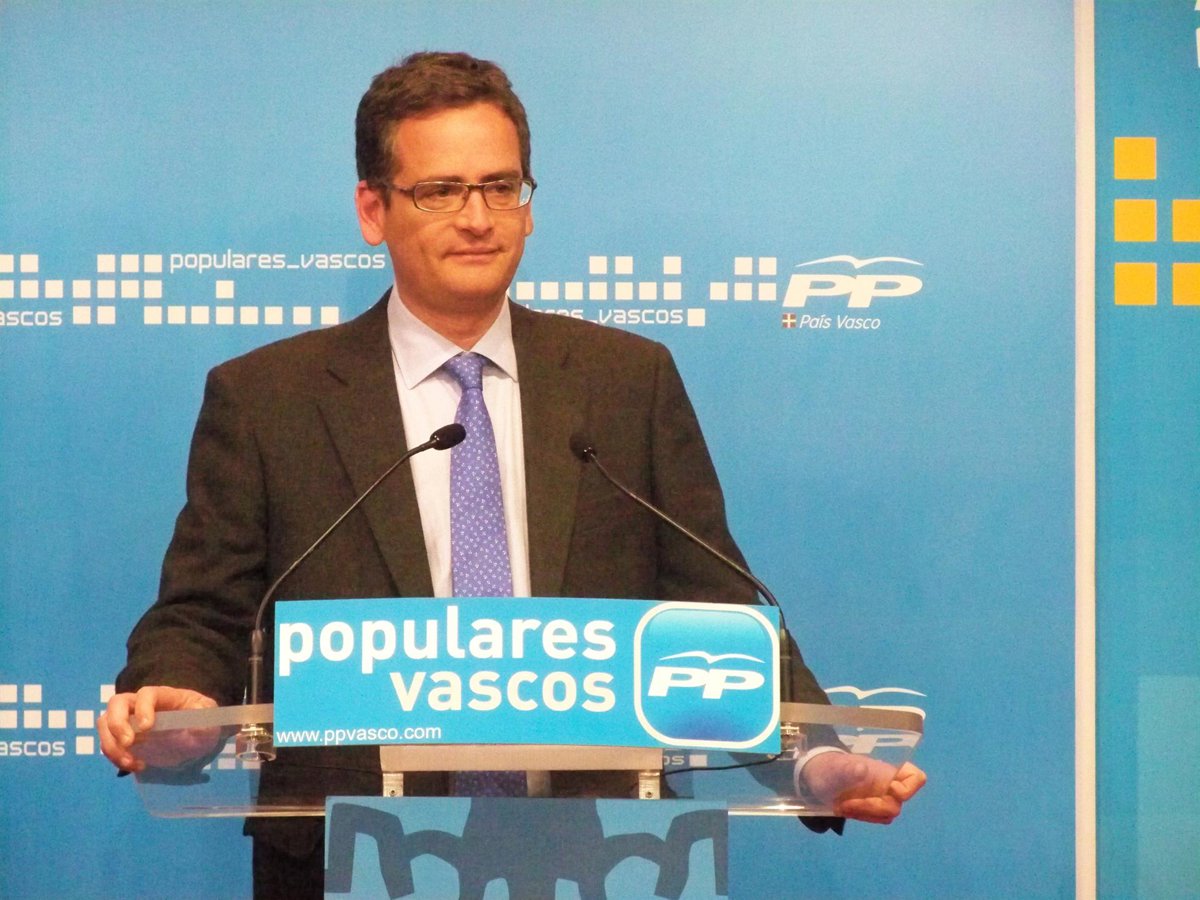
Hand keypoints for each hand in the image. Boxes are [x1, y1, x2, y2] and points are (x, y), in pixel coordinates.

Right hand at [98, 686, 217, 772]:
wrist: (196, 732)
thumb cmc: (202, 719)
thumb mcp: (210, 719)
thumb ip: (206, 722)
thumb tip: (198, 729)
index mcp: (164, 695)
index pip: (146, 693)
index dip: (142, 707)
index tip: (147, 727)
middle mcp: (141, 703)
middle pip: (117, 703)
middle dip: (117, 723)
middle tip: (128, 743)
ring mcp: (129, 719)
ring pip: (105, 722)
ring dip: (111, 744)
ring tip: (130, 762)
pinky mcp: (124, 736)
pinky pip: (109, 743)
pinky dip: (115, 757)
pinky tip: (135, 766)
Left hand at [799, 754, 925, 824]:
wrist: (817, 775)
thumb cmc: (830, 767)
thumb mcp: (835, 768)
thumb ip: (848, 770)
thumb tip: (862, 770)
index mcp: (886, 771)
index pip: (916, 777)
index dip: (909, 788)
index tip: (890, 789)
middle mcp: (888, 785)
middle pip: (896, 805)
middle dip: (871, 808)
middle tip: (846, 804)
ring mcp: (880, 797)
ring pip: (886, 815)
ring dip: (864, 814)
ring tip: (841, 806)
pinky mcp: (871, 808)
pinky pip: (875, 818)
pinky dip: (860, 816)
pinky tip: (843, 809)